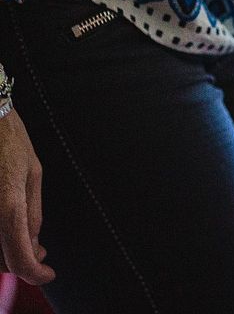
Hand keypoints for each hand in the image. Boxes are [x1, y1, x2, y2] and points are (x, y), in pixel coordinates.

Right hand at [0, 112, 53, 284]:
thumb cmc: (8, 140)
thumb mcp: (32, 172)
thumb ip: (33, 212)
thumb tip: (35, 245)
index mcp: (8, 206)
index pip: (19, 259)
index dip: (35, 274)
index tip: (49, 273)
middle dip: (21, 261)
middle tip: (40, 252)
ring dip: (5, 251)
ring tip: (26, 237)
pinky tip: (7, 225)